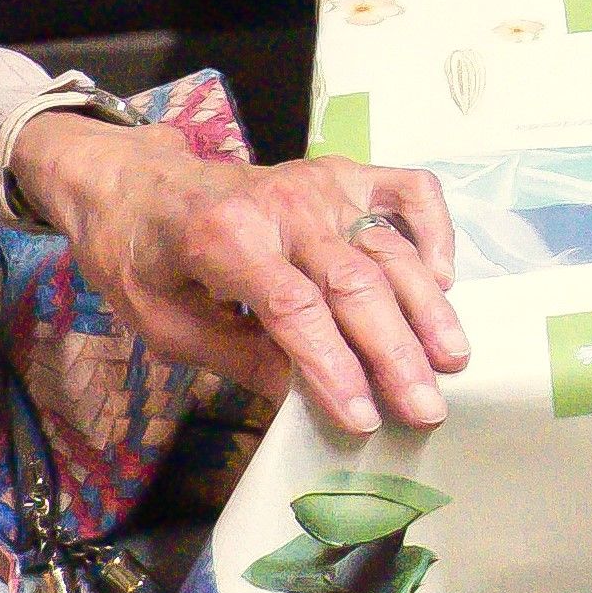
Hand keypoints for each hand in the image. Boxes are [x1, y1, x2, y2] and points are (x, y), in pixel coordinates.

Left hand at [9, 113, 465, 438]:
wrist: (138, 182)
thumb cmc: (143, 258)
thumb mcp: (162, 321)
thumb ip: (231, 355)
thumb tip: (297, 394)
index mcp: (226, 239)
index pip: (295, 310)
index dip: (333, 367)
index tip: (363, 418)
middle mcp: (282, 205)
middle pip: (354, 283)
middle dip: (395, 352)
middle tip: (427, 406)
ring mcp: (319, 184)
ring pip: (389, 247)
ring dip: (427, 307)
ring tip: (453, 359)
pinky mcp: (342, 174)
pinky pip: (408, 191)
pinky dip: (435, 230)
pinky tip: (443, 278)